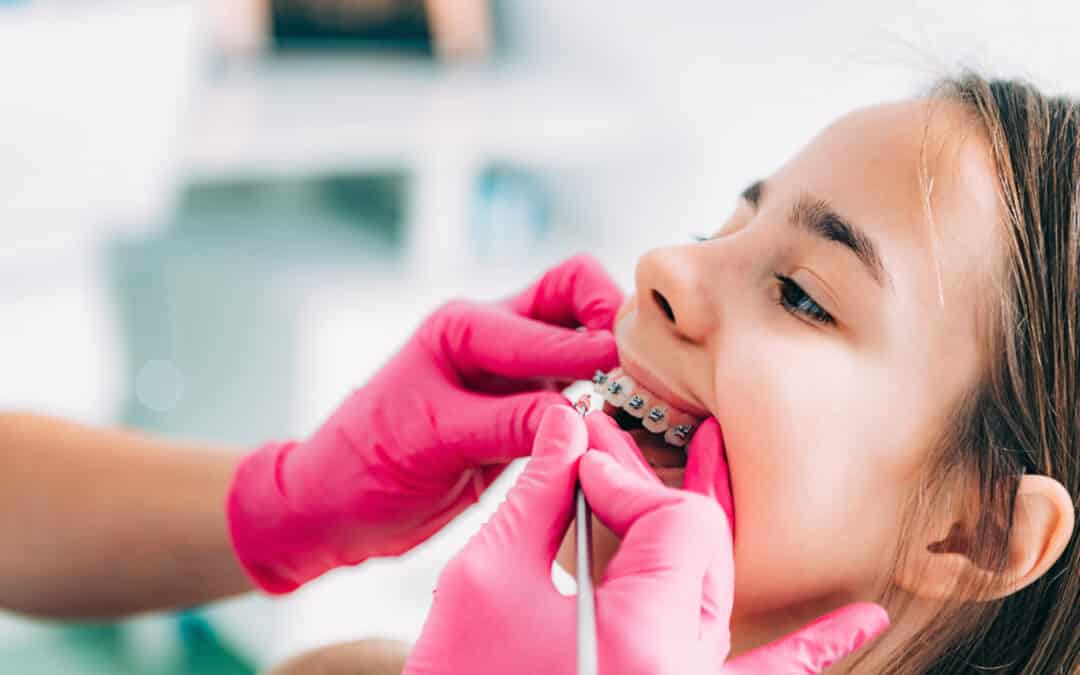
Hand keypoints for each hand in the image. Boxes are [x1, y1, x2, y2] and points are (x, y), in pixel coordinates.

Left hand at [227, 255, 622, 591]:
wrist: (334, 507)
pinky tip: (619, 423)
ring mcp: (510, 374)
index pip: (552, 317)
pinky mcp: (520, 411)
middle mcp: (492, 338)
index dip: (597, 346)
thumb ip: (508, 423)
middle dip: (613, 318)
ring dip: (614, 359)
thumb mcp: (434, 440)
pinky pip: (576, 389)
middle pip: (575, 293)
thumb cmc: (363, 465)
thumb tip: (579, 414)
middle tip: (642, 367)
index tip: (629, 378)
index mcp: (463, 327)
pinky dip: (604, 398)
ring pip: (582, 339)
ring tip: (643, 396)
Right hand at [405, 408, 888, 674]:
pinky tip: (859, 620)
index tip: (575, 466)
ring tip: (709, 452)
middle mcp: (687, 673)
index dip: (624, 478)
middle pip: (705, 549)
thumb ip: (535, 495)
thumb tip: (566, 428)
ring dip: (707, 527)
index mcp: (645, 642)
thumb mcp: (484, 583)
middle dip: (647, 496)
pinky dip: (810, 648)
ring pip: (725, 592)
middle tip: (598, 455)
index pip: (677, 520)